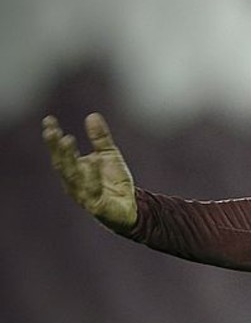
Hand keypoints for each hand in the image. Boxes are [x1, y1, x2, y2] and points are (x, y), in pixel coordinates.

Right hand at [42, 113, 138, 232]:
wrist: (130, 206)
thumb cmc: (114, 181)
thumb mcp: (109, 155)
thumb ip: (100, 138)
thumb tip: (92, 115)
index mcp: (73, 169)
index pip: (60, 152)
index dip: (53, 137)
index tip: (48, 120)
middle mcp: (73, 182)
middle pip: (61, 163)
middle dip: (55, 147)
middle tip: (51, 131)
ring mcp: (82, 194)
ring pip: (72, 176)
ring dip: (68, 159)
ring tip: (67, 140)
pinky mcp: (96, 205)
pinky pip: (93, 190)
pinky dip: (93, 175)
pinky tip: (96, 160)